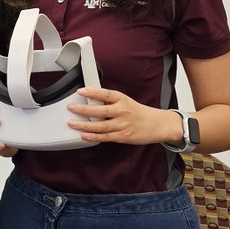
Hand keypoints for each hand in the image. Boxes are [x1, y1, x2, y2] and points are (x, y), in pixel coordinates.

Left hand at [67, 87, 181, 145]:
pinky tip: (83, 135)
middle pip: (100, 111)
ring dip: (84, 125)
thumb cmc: (139, 112)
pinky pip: (105, 137)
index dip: (92, 92)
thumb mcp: (125, 101)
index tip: (80, 91)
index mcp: (122, 99)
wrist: (159, 124)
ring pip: (100, 126)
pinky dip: (93, 136)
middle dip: (83, 110)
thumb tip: (89, 101)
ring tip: (72, 123)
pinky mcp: (123, 137)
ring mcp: (123, 125)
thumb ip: (109, 102)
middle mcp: (122, 111)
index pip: (105, 94)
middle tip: (70, 107)